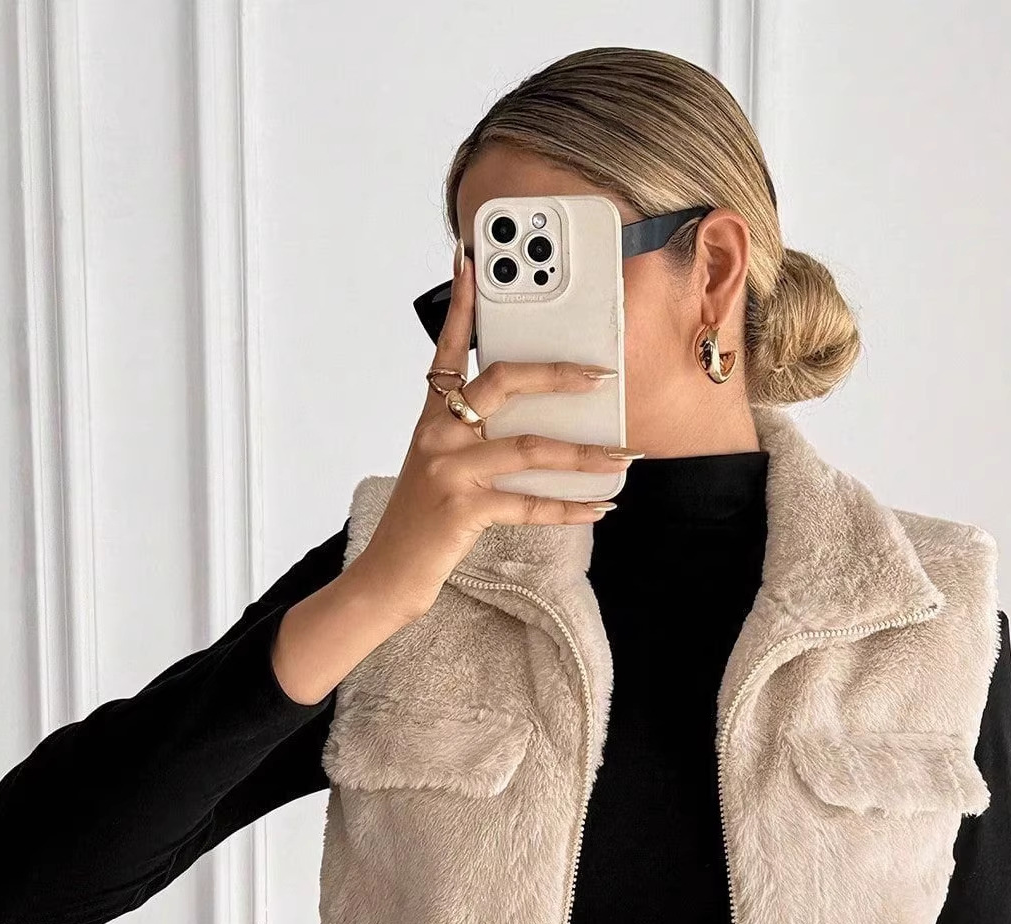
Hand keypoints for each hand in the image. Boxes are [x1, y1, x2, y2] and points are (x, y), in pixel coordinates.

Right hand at [356, 236, 632, 620]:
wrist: (389, 573)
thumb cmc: (422, 519)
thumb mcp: (440, 465)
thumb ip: (474, 436)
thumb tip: (537, 420)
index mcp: (431, 418)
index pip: (449, 351)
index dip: (462, 306)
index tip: (474, 263)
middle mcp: (438, 435)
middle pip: (502, 383)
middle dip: (556, 373)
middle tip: (598, 374)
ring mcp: (449, 471)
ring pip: (529, 448)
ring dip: (583, 454)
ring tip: (621, 456)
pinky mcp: (462, 511)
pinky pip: (528, 505)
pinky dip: (569, 508)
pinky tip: (600, 507)